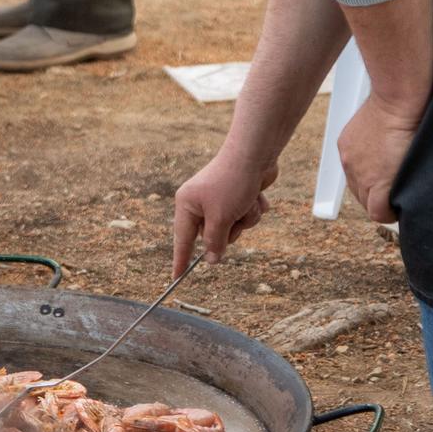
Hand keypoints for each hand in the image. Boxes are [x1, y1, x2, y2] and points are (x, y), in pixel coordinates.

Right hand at [173, 148, 277, 276]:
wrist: (255, 154)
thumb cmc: (232, 182)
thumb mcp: (220, 218)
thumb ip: (215, 242)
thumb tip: (211, 260)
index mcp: (187, 204)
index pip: (182, 239)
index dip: (180, 260)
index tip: (176, 278)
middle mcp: (201, 202)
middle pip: (215, 235)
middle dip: (231, 229)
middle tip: (234, 218)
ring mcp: (221, 198)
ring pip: (236, 226)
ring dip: (246, 218)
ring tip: (247, 201)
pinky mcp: (238, 195)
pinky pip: (247, 214)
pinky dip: (254, 208)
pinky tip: (256, 193)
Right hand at [337, 94, 423, 222]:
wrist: (397, 99)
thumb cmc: (416, 129)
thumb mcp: (417, 165)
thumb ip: (408, 184)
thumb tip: (407, 194)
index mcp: (379, 183)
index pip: (376, 213)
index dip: (389, 214)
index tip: (398, 208)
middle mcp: (360, 176)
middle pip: (363, 202)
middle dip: (377, 201)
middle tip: (392, 193)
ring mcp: (349, 160)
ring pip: (354, 185)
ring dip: (367, 185)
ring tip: (382, 174)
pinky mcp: (344, 146)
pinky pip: (349, 166)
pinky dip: (359, 167)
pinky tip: (372, 158)